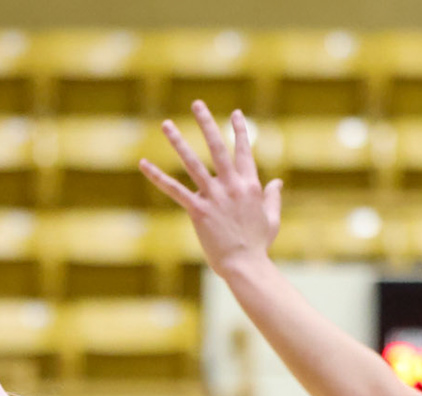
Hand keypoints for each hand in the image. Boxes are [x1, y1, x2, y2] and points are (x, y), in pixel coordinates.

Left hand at [141, 102, 281, 276]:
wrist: (245, 265)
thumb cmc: (259, 245)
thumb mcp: (271, 218)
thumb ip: (273, 197)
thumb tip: (277, 182)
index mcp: (250, 185)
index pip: (243, 151)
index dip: (239, 131)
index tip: (235, 114)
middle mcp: (231, 186)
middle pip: (217, 147)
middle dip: (206, 123)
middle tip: (197, 104)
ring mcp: (214, 196)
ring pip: (193, 162)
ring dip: (178, 141)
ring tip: (167, 124)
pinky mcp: (198, 210)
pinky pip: (174, 189)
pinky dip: (158, 176)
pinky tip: (144, 164)